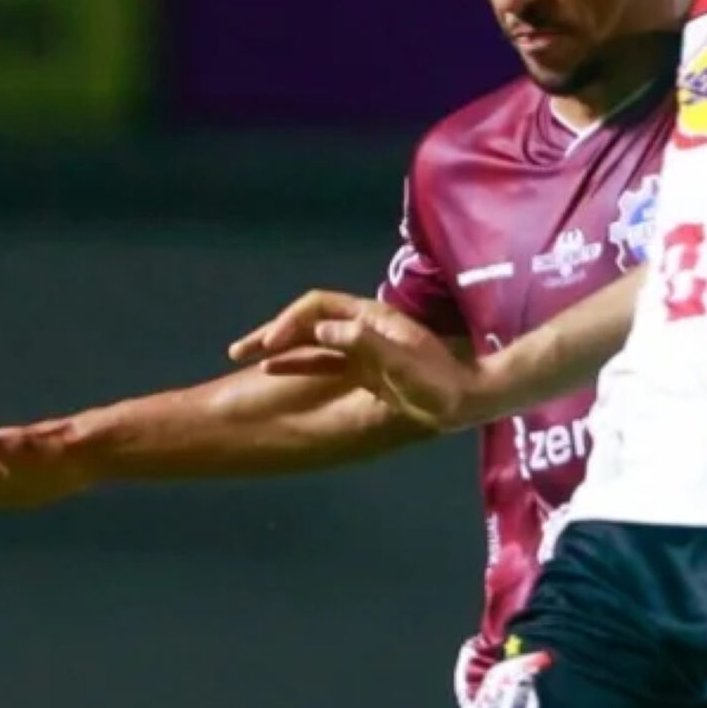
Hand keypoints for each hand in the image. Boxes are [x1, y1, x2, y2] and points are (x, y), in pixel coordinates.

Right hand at [230, 289, 481, 430]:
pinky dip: (296, 361)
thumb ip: (363, 344)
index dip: (291, 323)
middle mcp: (362, 326)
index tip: (271, 345)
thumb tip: (323, 330)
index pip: (319, 307)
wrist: (466, 400)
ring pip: (310, 339)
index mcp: (371, 318)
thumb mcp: (402, 365)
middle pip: (308, 320)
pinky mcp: (362, 367)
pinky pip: (320, 359)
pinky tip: (274, 370)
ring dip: (278, 346)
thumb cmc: (439, 384)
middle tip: (240, 350)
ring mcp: (360, 346)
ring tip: (245, 357)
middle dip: (273, 331)